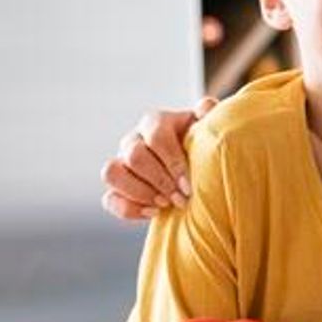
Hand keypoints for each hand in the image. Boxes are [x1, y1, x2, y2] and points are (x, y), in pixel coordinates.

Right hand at [99, 98, 214, 219]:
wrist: (199, 173)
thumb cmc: (205, 149)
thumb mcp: (211, 130)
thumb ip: (210, 115)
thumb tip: (205, 107)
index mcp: (157, 122)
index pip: (156, 135)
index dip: (172, 161)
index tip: (188, 184)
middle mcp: (135, 140)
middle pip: (134, 155)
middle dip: (159, 180)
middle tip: (180, 198)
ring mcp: (122, 163)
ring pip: (112, 173)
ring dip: (139, 192)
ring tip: (164, 204)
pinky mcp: (116, 188)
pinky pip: (109, 199)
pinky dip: (129, 209)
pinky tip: (153, 213)